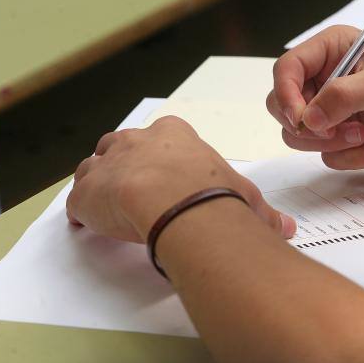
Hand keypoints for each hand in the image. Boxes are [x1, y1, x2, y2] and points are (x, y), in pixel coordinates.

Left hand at [66, 116, 295, 241]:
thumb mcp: (244, 195)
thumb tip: (285, 228)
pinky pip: (77, 202)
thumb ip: (261, 212)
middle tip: (132, 190)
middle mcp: (136, 140)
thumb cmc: (212, 190)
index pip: (159, 136)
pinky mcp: (86, 193)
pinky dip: (82, 214)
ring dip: (98, 185)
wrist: (175, 202)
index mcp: (173, 134)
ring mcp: (107, 164)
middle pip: (119, 145)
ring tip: (107, 207)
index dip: (158, 156)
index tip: (163, 173)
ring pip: (92, 168)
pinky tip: (89, 227)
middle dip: (122, 164)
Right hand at [266, 25, 363, 169]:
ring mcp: (337, 112)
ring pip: (301, 135)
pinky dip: (351, 157)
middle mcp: (330, 79)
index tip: (300, 117)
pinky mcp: (348, 140)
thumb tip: (307, 119)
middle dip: (306, 124)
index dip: (286, 94)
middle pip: (284, 105)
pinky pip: (327, 156)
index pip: (287, 68)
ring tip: (363, 136)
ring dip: (330, 142)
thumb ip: (340, 97)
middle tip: (334, 129)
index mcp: (334, 50)